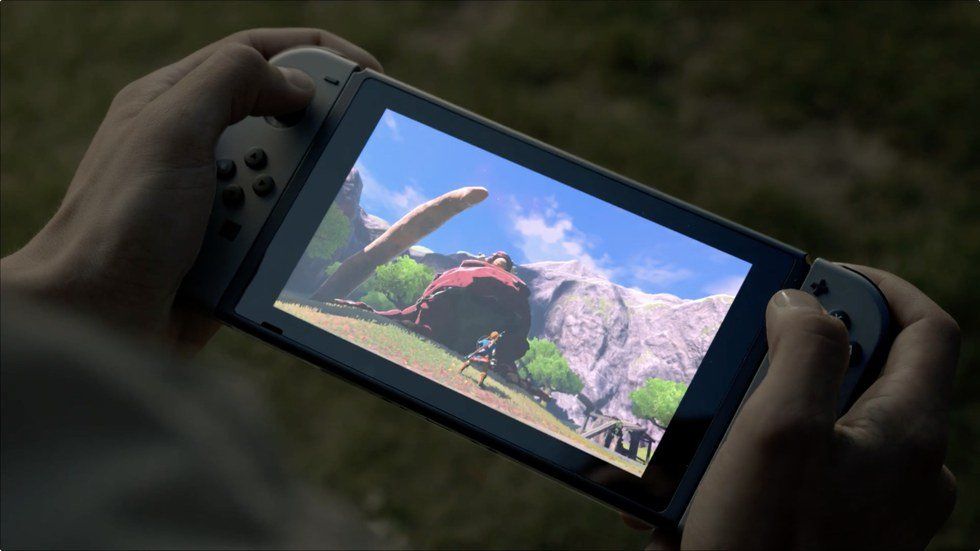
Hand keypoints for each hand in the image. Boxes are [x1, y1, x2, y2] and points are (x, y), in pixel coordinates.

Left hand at [0, 29, 380, 351]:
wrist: (98, 320)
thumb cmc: (118, 223)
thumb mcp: (170, 129)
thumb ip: (231, 82)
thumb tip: (300, 82)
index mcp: (175, 99)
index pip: (255, 52)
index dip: (316, 53)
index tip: (368, 75)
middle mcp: (196, 140)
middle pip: (281, 112)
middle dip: (314, 131)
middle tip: (346, 148)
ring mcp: (216, 193)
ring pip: (288, 175)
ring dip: (296, 192)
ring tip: (280, 211)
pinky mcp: (231, 241)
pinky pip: (281, 225)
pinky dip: (289, 231)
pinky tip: (278, 244)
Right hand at [678, 266, 959, 548]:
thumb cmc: (765, 544)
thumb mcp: (777, 430)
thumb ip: (802, 348)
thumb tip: (802, 302)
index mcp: (908, 436)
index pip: (927, 328)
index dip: (877, 286)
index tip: (818, 275)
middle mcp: (907, 471)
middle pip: (866, 375)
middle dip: (796, 357)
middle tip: (741, 361)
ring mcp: (878, 508)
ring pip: (827, 426)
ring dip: (765, 413)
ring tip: (708, 435)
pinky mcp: (841, 533)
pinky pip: (805, 474)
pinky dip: (757, 462)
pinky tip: (704, 485)